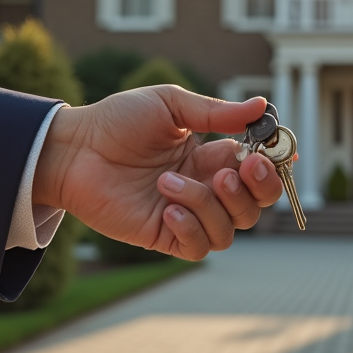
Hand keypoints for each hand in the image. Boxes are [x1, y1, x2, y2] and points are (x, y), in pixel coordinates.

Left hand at [33, 87, 283, 259]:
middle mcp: (206, 187)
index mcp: (212, 155)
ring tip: (170, 181)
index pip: (260, 168)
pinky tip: (168, 208)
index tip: (278, 152)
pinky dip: (192, 228)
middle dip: (257, 188)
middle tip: (235, 169)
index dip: (276, 165)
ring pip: (232, 227)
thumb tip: (262, 106)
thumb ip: (217, 113)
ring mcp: (187, 214)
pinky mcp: (164, 236)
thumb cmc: (117, 121)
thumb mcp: (171, 106)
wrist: (74, 149)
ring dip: (208, 204)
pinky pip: (199, 247)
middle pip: (257, 204)